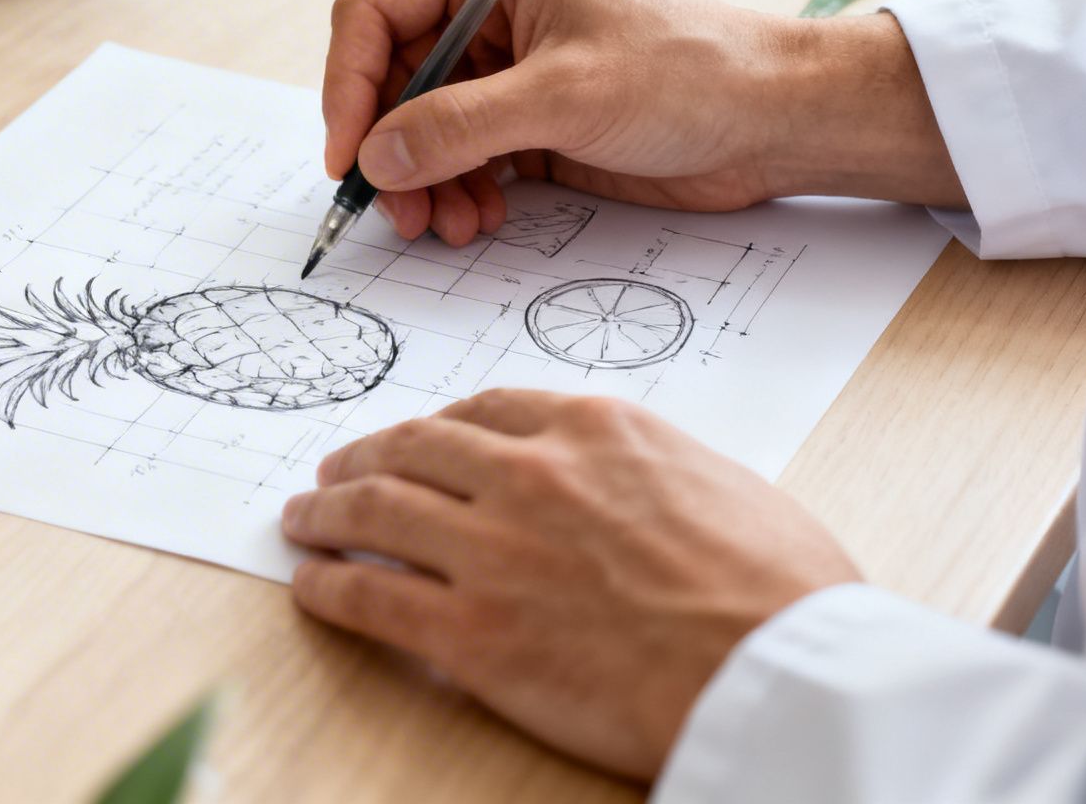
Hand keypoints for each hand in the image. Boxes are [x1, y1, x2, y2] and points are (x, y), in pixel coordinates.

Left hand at [280, 389, 859, 780]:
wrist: (782, 674)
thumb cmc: (781, 593)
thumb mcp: (718, 484)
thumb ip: (645, 470)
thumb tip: (623, 486)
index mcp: (594, 430)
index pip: (486, 411)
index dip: (435, 427)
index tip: (414, 440)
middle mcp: (530, 474)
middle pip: (413, 449)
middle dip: (363, 458)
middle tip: (334, 471)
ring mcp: (492, 549)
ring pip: (373, 510)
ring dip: (325, 511)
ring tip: (303, 519)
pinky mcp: (469, 631)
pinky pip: (369, 596)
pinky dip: (327, 586)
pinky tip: (311, 586)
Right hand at [324, 0, 965, 245]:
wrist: (775, 120)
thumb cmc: (691, 72)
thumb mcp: (565, 95)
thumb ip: (460, 126)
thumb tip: (374, 158)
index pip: (374, 15)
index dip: (349, 87)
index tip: (349, 156)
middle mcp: (484, 8)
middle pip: (388, 80)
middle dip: (388, 150)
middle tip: (397, 210)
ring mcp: (503, 67)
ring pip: (417, 128)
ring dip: (422, 183)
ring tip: (448, 225)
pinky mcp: (524, 120)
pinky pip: (457, 158)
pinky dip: (455, 194)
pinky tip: (479, 219)